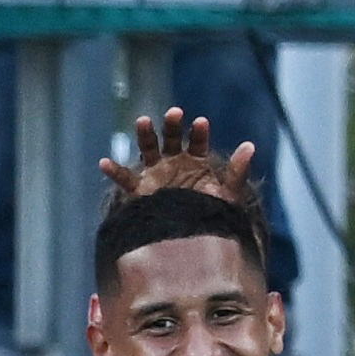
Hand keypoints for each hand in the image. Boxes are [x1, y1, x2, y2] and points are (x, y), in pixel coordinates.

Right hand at [98, 108, 258, 203]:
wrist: (193, 243)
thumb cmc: (212, 217)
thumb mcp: (227, 197)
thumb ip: (236, 172)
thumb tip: (250, 145)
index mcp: (196, 160)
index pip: (197, 141)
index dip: (198, 132)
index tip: (201, 123)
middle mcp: (174, 161)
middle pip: (171, 138)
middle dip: (172, 125)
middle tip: (175, 113)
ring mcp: (156, 173)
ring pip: (147, 149)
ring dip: (145, 134)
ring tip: (143, 120)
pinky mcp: (140, 190)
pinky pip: (125, 179)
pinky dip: (114, 170)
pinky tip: (104, 163)